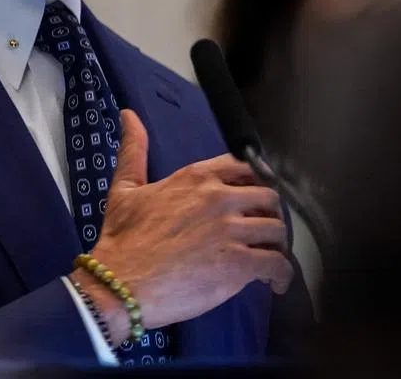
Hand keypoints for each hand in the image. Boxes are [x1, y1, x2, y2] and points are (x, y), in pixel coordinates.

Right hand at [74, 109, 293, 342]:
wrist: (120, 285)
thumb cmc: (121, 240)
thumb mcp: (125, 189)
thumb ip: (134, 150)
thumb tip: (128, 114)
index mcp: (197, 177)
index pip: (246, 166)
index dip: (257, 182)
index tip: (256, 199)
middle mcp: (219, 198)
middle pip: (269, 197)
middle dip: (270, 215)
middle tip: (264, 233)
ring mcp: (231, 231)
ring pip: (277, 230)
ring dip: (278, 245)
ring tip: (270, 258)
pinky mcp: (238, 264)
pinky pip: (276, 264)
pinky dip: (281, 275)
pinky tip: (274, 283)